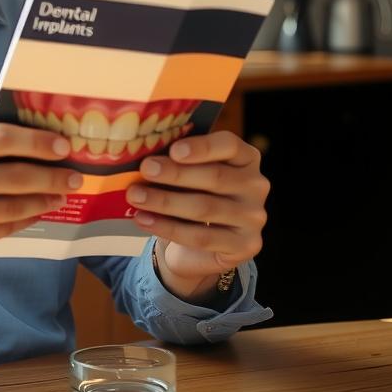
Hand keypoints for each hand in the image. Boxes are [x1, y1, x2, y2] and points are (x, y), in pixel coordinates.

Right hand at [0, 97, 82, 255]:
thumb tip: (14, 97)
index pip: (0, 139)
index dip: (36, 141)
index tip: (62, 145)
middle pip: (14, 176)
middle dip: (52, 175)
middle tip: (75, 175)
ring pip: (14, 205)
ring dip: (45, 199)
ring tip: (63, 192)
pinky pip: (5, 227)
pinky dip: (29, 217)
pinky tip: (40, 208)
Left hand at [125, 131, 268, 302]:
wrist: (200, 245)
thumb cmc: (191, 194)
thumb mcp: (188, 174)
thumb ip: (176, 161)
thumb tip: (144, 154)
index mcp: (245, 157)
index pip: (229, 145)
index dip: (202, 147)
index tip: (174, 150)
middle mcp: (256, 185)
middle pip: (215, 177)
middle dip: (176, 174)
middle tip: (145, 170)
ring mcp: (254, 218)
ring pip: (205, 208)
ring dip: (165, 201)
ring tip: (135, 196)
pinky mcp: (245, 246)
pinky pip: (202, 237)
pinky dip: (168, 228)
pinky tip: (143, 220)